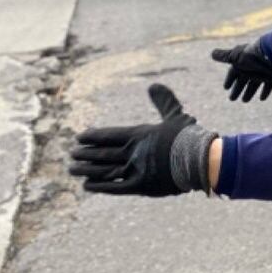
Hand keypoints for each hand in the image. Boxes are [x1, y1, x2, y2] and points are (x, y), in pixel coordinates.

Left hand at [69, 84, 214, 197]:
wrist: (200, 159)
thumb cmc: (188, 136)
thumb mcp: (176, 115)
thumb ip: (163, 101)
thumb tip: (153, 85)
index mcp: (140, 135)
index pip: (109, 135)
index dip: (93, 136)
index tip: (79, 137)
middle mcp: (133, 152)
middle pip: (102, 153)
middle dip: (85, 153)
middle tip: (71, 154)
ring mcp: (135, 170)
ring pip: (104, 170)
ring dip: (86, 170)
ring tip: (72, 169)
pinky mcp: (140, 186)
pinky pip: (114, 187)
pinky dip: (99, 186)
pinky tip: (87, 186)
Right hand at [213, 40, 271, 101]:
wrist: (270, 53)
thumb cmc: (250, 55)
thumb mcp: (235, 56)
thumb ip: (224, 56)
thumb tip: (212, 54)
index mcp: (242, 62)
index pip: (233, 73)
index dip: (229, 80)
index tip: (226, 88)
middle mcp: (252, 67)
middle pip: (243, 80)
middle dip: (238, 89)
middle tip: (232, 99)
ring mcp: (263, 71)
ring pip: (255, 83)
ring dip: (250, 92)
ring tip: (244, 100)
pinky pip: (268, 84)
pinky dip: (265, 91)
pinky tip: (262, 98)